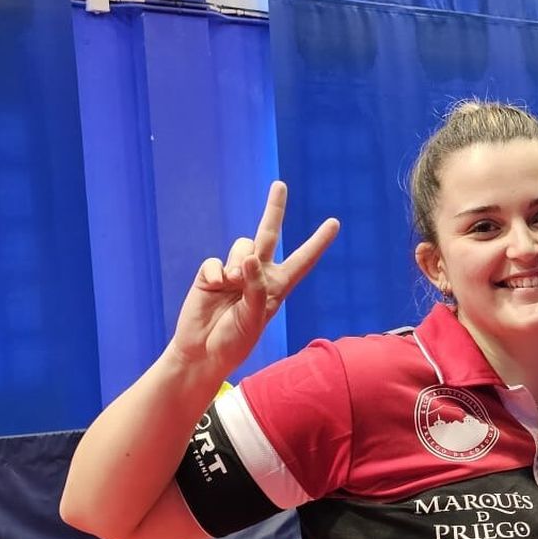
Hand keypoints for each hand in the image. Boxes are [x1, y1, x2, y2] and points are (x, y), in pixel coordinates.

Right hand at [168, 182, 339, 373]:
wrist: (203, 352)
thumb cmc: (235, 340)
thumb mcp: (254, 318)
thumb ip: (255, 287)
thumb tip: (250, 257)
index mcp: (278, 286)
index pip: (303, 260)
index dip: (318, 242)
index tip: (334, 222)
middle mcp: (258, 274)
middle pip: (269, 234)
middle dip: (274, 208)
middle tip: (280, 185)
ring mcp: (234, 272)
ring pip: (242, 247)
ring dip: (239, 265)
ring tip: (232, 287)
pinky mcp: (211, 274)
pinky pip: (216, 262)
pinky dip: (216, 274)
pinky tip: (215, 288)